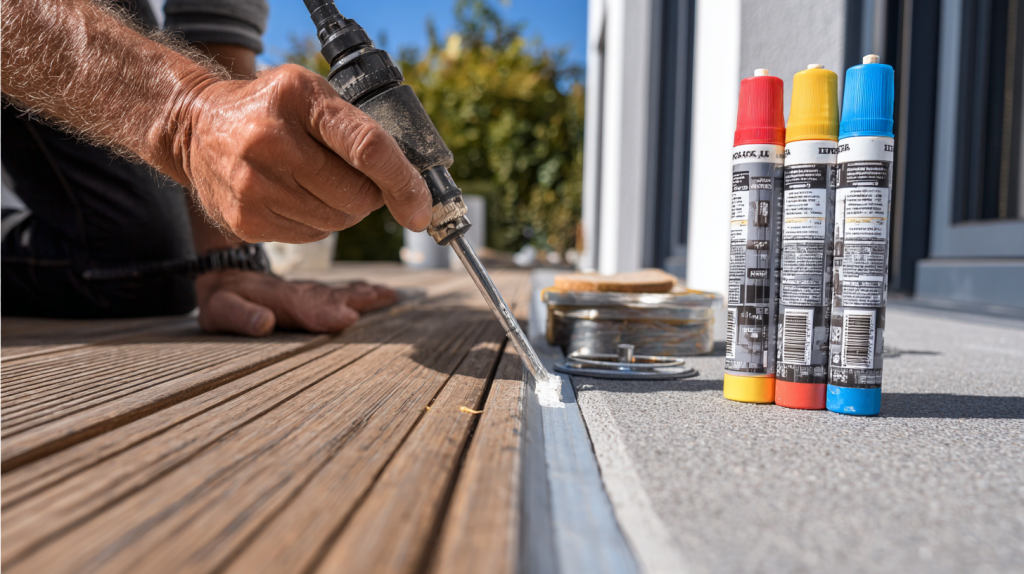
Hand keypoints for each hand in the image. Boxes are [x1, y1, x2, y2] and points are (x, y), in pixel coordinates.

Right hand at [175, 64, 432, 243]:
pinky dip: (318, 222)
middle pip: (357, 194)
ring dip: (346, 210)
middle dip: (372, 194)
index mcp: (296, 98)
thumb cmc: (269, 109)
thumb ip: (359, 129)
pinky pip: (312, 235)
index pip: (367, 148)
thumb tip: (410, 186)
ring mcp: (254, 185)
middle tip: (356, 179)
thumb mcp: (311, 94)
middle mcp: (270, 141)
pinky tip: (298, 196)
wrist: (195, 128)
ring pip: (338, 221)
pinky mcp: (246, 220)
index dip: (403, 182)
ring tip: (321, 183)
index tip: (421, 207)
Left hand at [195, 270, 398, 335]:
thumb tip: (263, 323)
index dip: (325, 312)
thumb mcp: (221, 311)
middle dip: (357, 299)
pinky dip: (363, 291)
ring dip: (366, 294)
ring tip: (390, 295)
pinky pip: (342, 290)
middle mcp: (299, 292)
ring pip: (341, 291)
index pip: (304, 305)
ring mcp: (310, 291)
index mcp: (277, 298)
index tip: (347, 317)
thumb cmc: (222, 301)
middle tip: (385, 298)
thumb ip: (240, 316)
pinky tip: (381, 293)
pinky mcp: (316, 293)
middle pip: (331, 296)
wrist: (226, 276)